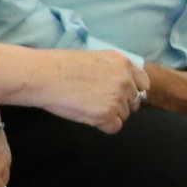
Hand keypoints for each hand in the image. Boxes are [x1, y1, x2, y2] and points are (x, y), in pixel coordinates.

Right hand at [13, 47, 142, 133]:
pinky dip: (102, 125)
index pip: (143, 83)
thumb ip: (112, 71)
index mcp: (122, 63)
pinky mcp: (106, 115)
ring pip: (123, 115)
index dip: (131, 91)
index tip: (119, 94)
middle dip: (119, 104)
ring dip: (109, 114)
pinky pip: (114, 127)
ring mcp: (117, 98)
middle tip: (97, 101)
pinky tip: (86, 114)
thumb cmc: (58, 66)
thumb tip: (122, 87)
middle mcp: (124, 80)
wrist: (42, 76)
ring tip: (86, 105)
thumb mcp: (93, 59)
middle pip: (134, 102)